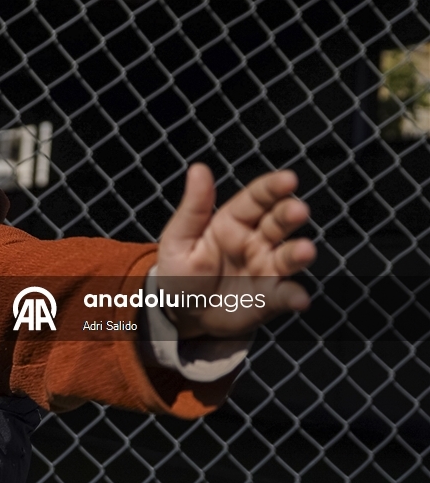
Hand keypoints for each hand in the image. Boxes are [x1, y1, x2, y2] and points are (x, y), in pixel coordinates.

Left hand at [156, 164, 316, 338]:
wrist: (181, 313)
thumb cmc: (180, 271)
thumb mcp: (179, 238)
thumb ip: (193, 208)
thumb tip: (198, 168)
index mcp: (233, 221)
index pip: (257, 198)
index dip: (273, 187)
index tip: (288, 179)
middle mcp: (256, 241)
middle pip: (279, 222)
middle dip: (290, 214)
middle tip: (298, 210)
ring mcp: (266, 269)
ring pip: (288, 256)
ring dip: (298, 253)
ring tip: (304, 250)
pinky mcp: (269, 297)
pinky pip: (284, 294)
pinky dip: (293, 296)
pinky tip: (299, 298)